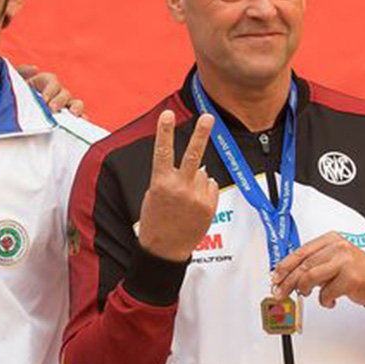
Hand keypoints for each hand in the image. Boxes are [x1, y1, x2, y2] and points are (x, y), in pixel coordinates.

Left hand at [18, 64, 84, 116]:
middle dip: (60, 101)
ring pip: (75, 104)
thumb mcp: (17, 82)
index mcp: (45, 82)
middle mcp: (57, 93)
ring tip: (74, 114)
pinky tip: (84, 122)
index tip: (44, 99)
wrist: (16, 112)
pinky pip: (78, 118)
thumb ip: (23, 72)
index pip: (52, 82)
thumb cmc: (18, 95)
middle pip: (64, 94)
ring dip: (76, 108)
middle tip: (52, 109)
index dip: (50, 90)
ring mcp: (64, 106)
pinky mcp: (68, 119)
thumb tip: (35, 69)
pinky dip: (83, 118)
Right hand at [137, 111, 218, 261]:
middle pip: (193, 155)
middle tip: (208, 117)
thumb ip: (170, 178)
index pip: (162, 152)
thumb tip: (195, 168)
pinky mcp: (209, 206)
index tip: (166, 114)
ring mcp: (196, 198)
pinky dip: (205, 191)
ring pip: (203, 174)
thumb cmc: (156, 220)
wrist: (165, 249)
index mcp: (160, 183)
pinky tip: (194, 204)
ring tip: (185, 199)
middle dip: (201, 134)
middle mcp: (180, 188)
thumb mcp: (153, 195)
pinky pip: (211, 187)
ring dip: (197, 180)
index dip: (164, 131)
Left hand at [271, 231, 364, 307]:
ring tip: (306, 294)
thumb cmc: (354, 271)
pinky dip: (324, 300)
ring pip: (311, 277)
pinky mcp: (351, 278)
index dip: (284, 266)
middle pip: (303, 265)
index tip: (275, 278)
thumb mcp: (332, 261)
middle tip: (280, 293)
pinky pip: (326, 292)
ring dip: (304, 289)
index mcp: (329, 240)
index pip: (300, 252)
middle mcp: (337, 247)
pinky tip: (328, 300)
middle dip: (288, 281)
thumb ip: (313, 264)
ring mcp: (345, 261)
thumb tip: (287, 275)